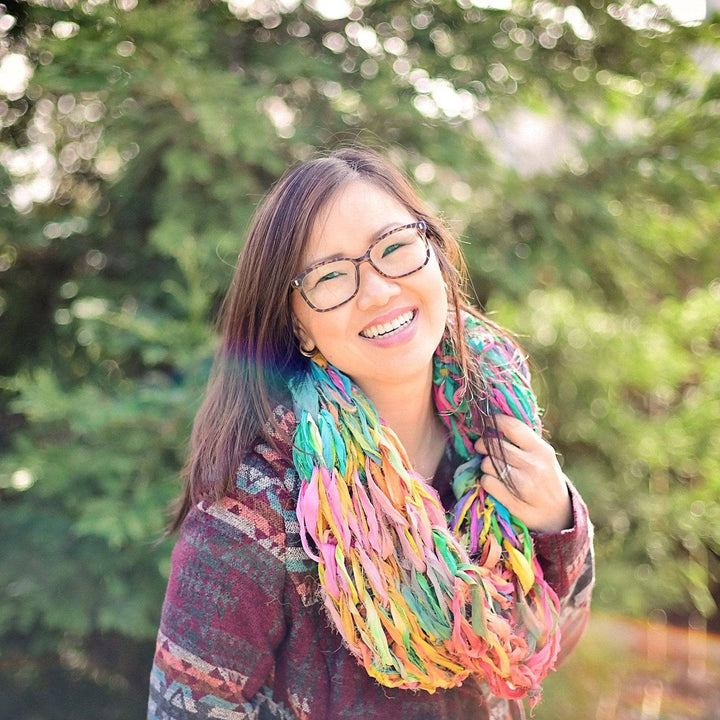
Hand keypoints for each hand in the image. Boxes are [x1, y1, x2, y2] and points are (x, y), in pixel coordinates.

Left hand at [474, 414, 571, 533]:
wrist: (559, 515)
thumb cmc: (545, 479)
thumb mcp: (542, 456)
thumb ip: (523, 440)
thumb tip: (495, 419)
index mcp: (541, 450)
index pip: (512, 427)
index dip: (494, 421)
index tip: (485, 422)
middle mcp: (534, 465)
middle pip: (494, 446)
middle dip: (482, 445)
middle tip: (481, 446)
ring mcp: (524, 485)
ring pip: (488, 464)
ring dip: (484, 465)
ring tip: (492, 467)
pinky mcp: (514, 502)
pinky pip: (487, 482)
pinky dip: (486, 481)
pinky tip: (493, 482)